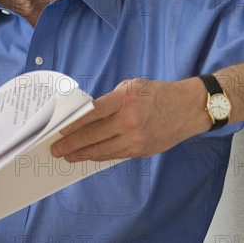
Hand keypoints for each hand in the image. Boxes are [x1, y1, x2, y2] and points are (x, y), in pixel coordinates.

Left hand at [51, 77, 210, 161]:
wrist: (188, 108)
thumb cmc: (158, 93)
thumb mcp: (132, 86)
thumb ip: (110, 100)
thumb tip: (88, 115)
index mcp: (125, 100)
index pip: (92, 114)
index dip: (73, 124)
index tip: (58, 130)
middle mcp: (129, 122)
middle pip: (93, 135)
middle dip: (70, 144)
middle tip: (55, 149)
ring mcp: (136, 139)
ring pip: (102, 150)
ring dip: (82, 154)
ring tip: (67, 155)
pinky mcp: (141, 151)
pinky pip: (115, 155)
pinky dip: (99, 156)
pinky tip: (88, 156)